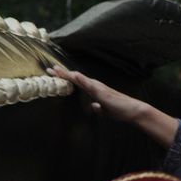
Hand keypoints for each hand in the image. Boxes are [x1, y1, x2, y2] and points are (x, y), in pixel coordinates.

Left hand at [47, 65, 178, 146]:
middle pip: (75, 77)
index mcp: (93, 90)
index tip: (53, 75)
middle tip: (48, 69)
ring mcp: (97, 88)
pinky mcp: (102, 92)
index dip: (64, 78)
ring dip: (68, 74)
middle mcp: (94, 86)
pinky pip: (90, 85)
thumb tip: (94, 107)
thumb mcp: (104, 111)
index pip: (76, 82)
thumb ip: (98, 108)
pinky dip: (81, 79)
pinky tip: (74, 75)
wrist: (132, 111)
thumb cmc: (119, 110)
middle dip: (62, 73)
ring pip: (80, 79)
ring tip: (56, 70)